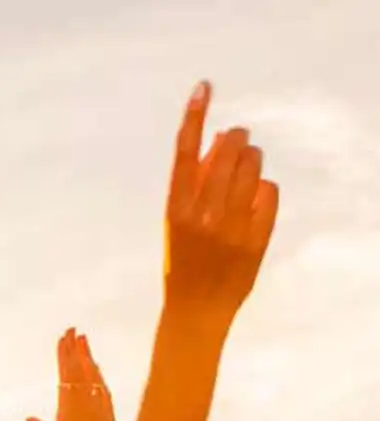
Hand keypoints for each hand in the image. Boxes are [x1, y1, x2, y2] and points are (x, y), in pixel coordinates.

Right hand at [26, 330, 126, 420]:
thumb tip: (29, 417)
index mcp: (70, 416)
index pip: (66, 380)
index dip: (64, 358)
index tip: (63, 340)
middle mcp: (86, 407)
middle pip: (78, 373)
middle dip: (74, 350)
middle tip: (71, 329)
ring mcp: (99, 408)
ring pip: (91, 376)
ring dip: (86, 356)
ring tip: (83, 338)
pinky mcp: (107, 414)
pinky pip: (101, 386)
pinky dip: (96, 373)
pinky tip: (94, 366)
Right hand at [162, 82, 278, 322]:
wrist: (196, 312)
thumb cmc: (184, 262)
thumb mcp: (179, 223)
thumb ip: (197, 183)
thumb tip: (222, 140)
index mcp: (175, 209)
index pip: (184, 153)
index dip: (194, 116)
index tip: (204, 86)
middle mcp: (202, 215)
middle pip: (229, 148)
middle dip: (237, 139)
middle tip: (237, 144)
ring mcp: (231, 225)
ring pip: (253, 164)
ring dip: (251, 161)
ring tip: (243, 177)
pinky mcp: (255, 235)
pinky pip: (268, 191)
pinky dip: (263, 192)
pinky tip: (253, 205)